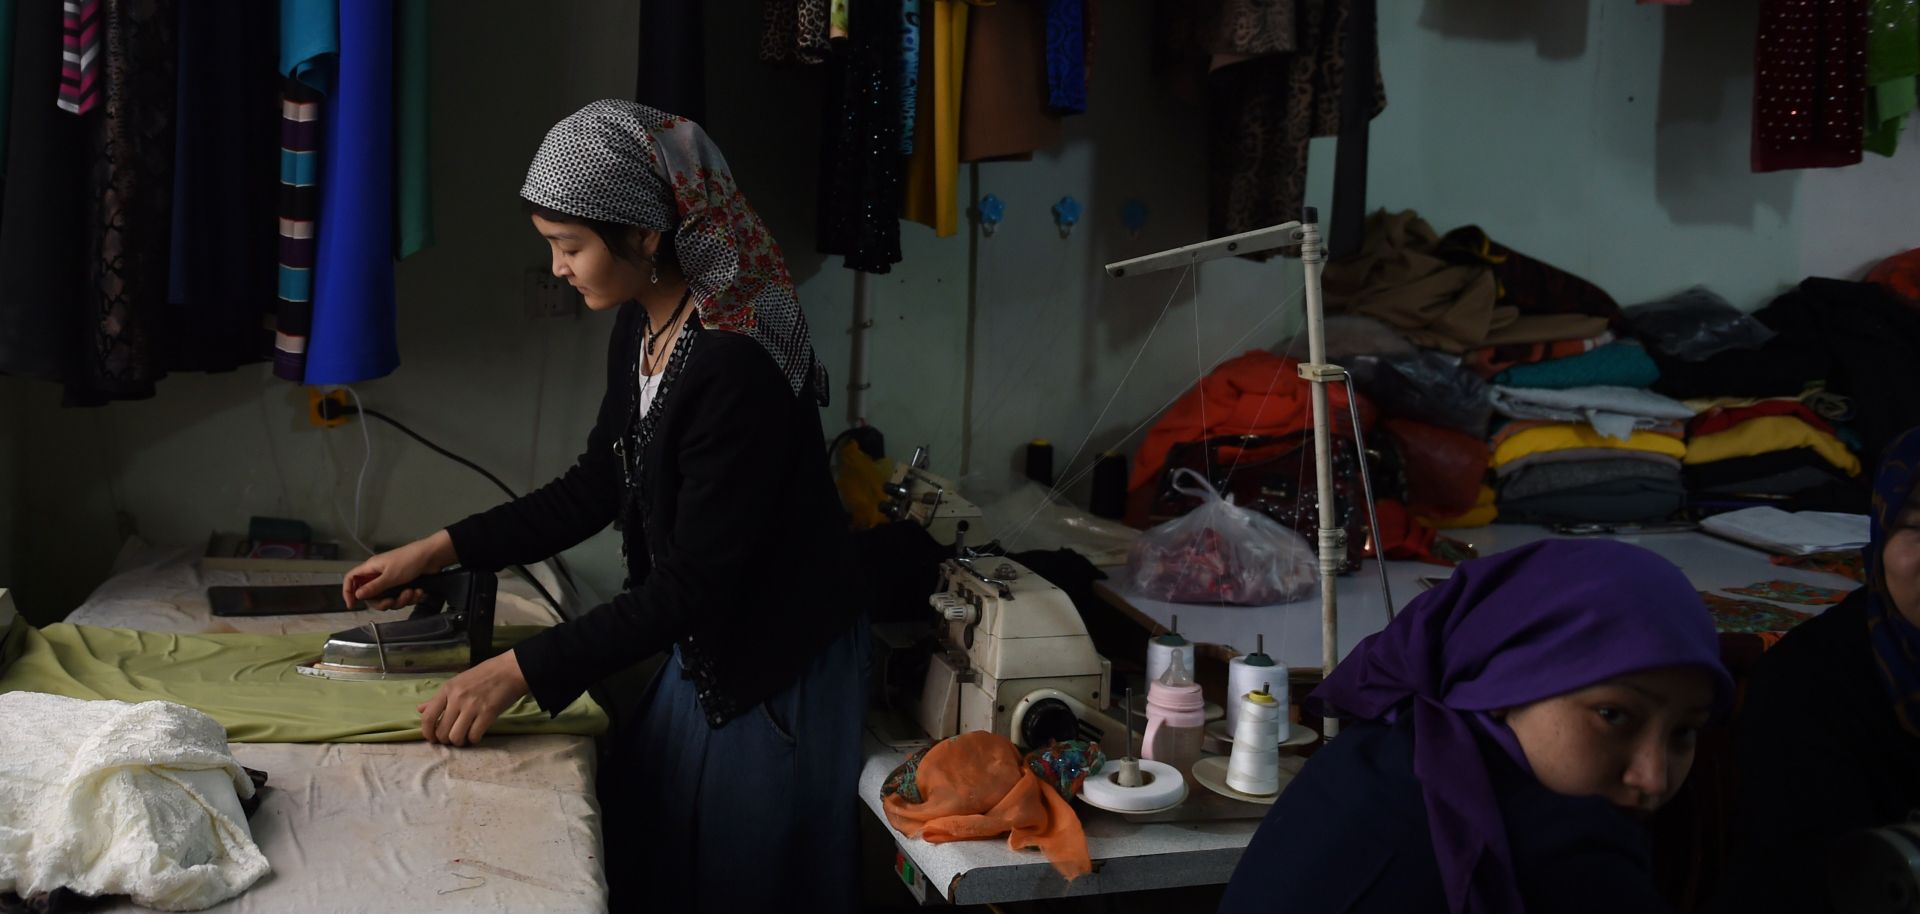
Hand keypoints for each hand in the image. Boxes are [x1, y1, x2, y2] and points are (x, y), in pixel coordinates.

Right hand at [342, 530, 456, 609]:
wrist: (434, 556)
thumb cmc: (409, 562)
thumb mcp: (390, 576)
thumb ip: (373, 587)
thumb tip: (357, 595)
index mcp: (371, 568)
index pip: (351, 579)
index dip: (348, 591)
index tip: (352, 605)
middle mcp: (379, 575)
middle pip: (371, 595)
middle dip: (383, 602)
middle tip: (392, 602)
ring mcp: (392, 580)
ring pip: (388, 599)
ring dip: (401, 600)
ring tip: (412, 593)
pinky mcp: (404, 585)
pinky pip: (401, 597)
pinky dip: (410, 597)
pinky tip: (419, 592)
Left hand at [417, 650, 529, 746]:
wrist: (511, 669)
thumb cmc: (484, 675)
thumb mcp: (458, 682)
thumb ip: (439, 698)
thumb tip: (420, 709)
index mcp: (447, 689)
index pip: (428, 717)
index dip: (427, 733)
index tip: (432, 739)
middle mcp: (457, 698)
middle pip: (441, 731)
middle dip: (446, 740)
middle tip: (453, 737)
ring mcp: (472, 706)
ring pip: (456, 737)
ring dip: (460, 741)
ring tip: (465, 737)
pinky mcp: (488, 713)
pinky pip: (474, 736)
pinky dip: (474, 739)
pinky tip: (477, 734)